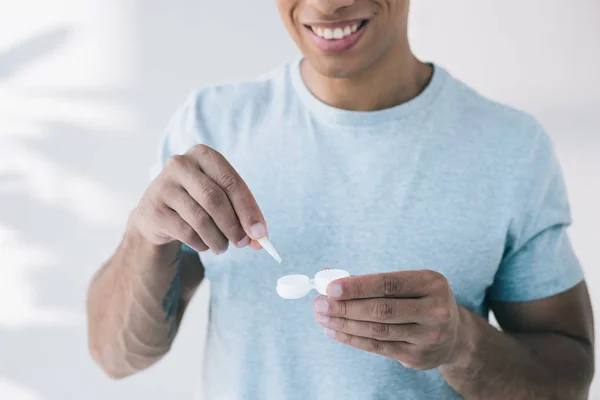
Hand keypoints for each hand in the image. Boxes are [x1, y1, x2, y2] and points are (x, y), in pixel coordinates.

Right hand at [131, 144, 266, 253]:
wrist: (157, 213)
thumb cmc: (197, 202)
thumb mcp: (222, 200)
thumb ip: (243, 216)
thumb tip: (261, 238)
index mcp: (203, 154)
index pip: (231, 182)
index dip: (248, 209)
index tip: (260, 233)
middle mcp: (180, 164)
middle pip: (215, 199)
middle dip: (234, 226)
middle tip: (243, 243)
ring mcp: (163, 186)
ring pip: (201, 218)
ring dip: (218, 239)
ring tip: (223, 247)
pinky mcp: (154, 209)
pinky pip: (186, 232)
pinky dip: (201, 243)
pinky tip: (203, 244)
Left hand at [313, 270, 463, 369]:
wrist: (453, 335)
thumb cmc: (419, 301)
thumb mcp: (411, 285)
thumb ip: (376, 284)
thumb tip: (333, 283)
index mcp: (432, 283)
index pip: (389, 284)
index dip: (358, 286)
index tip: (331, 288)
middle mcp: (435, 310)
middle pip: (382, 309)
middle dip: (346, 307)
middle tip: (320, 304)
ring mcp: (428, 336)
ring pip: (378, 330)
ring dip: (344, 323)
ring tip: (322, 316)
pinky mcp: (418, 357)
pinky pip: (378, 347)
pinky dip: (352, 338)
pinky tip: (335, 330)